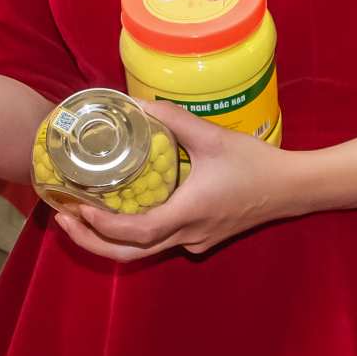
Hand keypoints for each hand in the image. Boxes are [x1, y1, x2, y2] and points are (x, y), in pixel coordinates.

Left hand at [52, 99, 306, 262]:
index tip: (78, 208)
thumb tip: (137, 102)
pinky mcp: (201, 239)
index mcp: (189, 213)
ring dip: (109, 239)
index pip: (137, 233)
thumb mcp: (212, 136)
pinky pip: (159, 242)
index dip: (103, 225)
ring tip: (80, 216)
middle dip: (92, 240)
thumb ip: (174, 119)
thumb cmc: (256, 164)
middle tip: (63, 219)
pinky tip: (120, 209)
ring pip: (143, 251)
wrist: (293, 189)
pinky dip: (133, 233)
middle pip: (130, 253)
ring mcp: (195, 242)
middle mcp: (188, 235)